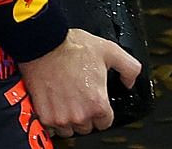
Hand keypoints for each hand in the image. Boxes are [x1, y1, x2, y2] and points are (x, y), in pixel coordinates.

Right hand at [19, 28, 141, 136]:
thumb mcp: (109, 51)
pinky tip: (51, 104)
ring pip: (68, 129)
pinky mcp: (44, 113)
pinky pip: (51, 127)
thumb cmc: (70, 46)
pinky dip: (51, 118)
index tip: (92, 102)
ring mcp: (60, 116)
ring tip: (63, 102)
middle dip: (83, 115)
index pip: (105, 123)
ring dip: (67, 119)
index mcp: (98, 104)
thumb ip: (129, 69)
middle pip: (86, 127)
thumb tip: (129, 82)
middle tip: (76, 98)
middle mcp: (80, 114)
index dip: (100, 111)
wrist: (42, 42)